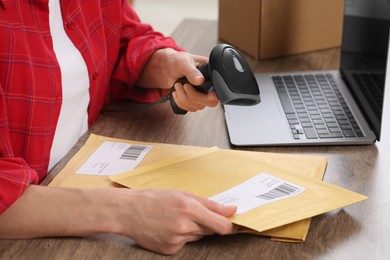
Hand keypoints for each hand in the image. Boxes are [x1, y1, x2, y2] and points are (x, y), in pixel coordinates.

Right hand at [122, 189, 236, 254]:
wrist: (128, 211)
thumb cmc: (154, 198)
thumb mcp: (182, 194)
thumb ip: (209, 204)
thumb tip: (230, 210)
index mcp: (189, 209)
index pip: (221, 225)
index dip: (231, 226)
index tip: (237, 225)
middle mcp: (184, 227)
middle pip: (210, 230)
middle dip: (207, 222)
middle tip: (192, 213)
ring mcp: (176, 240)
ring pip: (197, 236)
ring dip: (193, 229)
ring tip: (175, 218)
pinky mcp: (170, 250)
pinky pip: (185, 244)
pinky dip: (182, 237)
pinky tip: (168, 228)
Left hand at [136, 48, 218, 111]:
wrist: (166, 68)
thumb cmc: (177, 61)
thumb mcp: (184, 62)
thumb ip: (192, 71)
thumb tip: (200, 80)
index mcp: (211, 74)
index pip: (219, 89)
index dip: (215, 95)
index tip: (209, 96)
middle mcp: (209, 86)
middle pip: (211, 102)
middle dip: (194, 96)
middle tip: (185, 86)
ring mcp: (202, 95)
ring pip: (198, 106)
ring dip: (184, 98)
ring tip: (177, 85)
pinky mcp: (193, 101)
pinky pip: (190, 108)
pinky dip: (180, 102)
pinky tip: (176, 92)